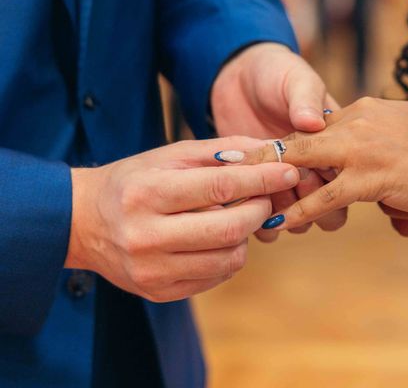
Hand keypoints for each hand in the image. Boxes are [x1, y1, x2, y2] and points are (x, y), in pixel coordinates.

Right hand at [65, 137, 299, 301]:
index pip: (221, 187)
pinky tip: (216, 239)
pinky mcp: (159, 291)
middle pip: (230, 228)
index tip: (288, 170)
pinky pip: (216, 276)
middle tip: (264, 197)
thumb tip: (268, 150)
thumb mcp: (169, 156)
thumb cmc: (133, 180)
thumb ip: (219, 151)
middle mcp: (147, 235)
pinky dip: (228, 255)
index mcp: (148, 193)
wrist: (84, 222)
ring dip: (245, 235)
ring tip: (235, 217)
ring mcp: (152, 270)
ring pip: (229, 258)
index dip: (262, 179)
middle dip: (260, 209)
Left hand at [211, 42, 346, 238]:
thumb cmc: (275, 71)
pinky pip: (278, 222)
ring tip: (265, 202)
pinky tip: (254, 215)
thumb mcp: (295, 77)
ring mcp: (294, 180)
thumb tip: (312, 122)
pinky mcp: (268, 190)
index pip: (339, 171)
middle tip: (280, 184)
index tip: (295, 169)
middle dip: (311, 204)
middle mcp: (320, 165)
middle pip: (333, 205)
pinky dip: (269, 225)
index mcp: (335, 140)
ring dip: (292, 216)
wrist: (237, 75)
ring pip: (311, 219)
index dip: (321, 178)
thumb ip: (304, 98)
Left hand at [231, 97, 407, 230]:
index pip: (314, 126)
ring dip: (274, 186)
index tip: (258, 153)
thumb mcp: (406, 127)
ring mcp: (364, 147)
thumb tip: (359, 146)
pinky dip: (302, 209)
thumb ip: (376, 131)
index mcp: (365, 107)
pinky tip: (284, 223)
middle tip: (228, 168)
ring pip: (304, 166)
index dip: (286, 144)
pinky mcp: (373, 176)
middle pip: (298, 139)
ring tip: (249, 203)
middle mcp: (359, 120)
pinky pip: (327, 195)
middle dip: (260, 155)